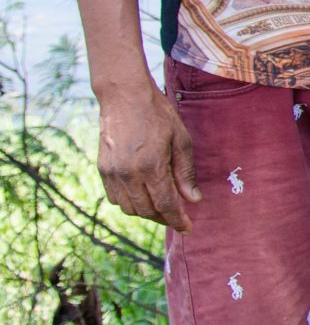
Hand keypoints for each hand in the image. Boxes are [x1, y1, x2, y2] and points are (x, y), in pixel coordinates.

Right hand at [96, 78, 199, 230]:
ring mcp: (112, 173)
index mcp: (151, 167)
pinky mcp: (102, 169)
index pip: (165, 205)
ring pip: (128, 208)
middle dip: (164, 218)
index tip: (188, 228)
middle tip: (178, 216)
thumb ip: (186, 173)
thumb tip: (193, 199)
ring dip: (146, 212)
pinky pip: (115, 197)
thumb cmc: (158, 114)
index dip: (178, 220)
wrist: (124, 96)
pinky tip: (142, 196)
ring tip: (162, 207)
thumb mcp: (181, 140)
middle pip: (146, 211)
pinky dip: (129, 203)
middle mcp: (128, 174)